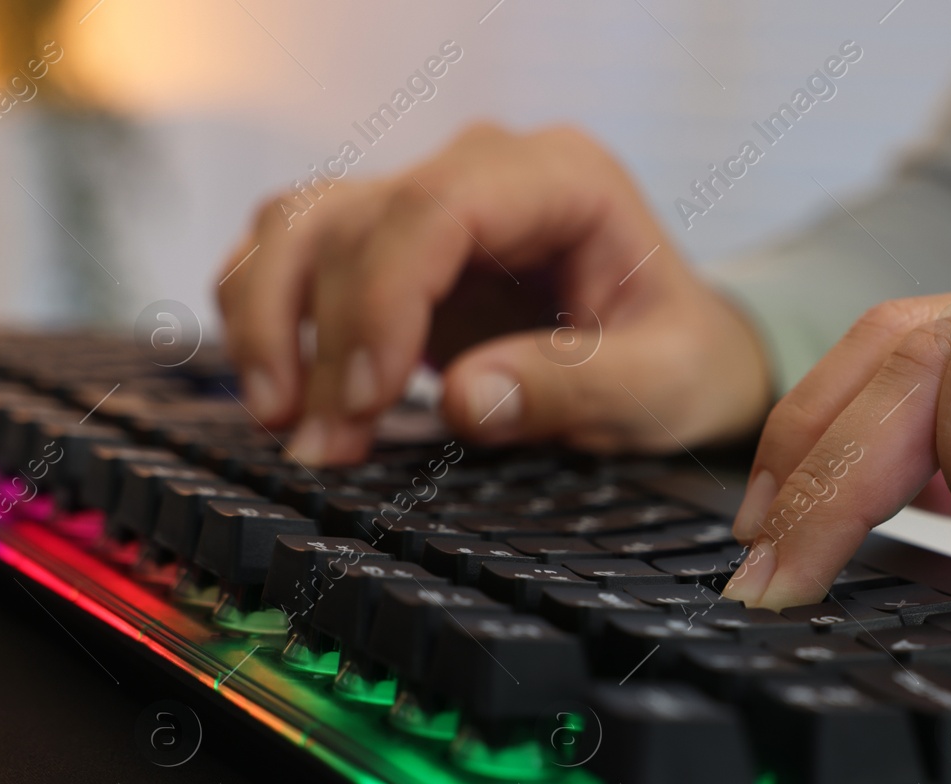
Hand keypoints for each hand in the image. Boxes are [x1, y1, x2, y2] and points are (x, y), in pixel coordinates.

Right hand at [216, 123, 771, 463]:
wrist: (676, 357)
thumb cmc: (680, 358)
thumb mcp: (659, 384)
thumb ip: (574, 387)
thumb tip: (468, 398)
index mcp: (564, 180)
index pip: (439, 207)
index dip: (384, 298)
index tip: (367, 395)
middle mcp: (483, 172)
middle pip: (357, 221)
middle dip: (325, 339)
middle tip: (325, 444)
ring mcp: (429, 203)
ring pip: (303, 224)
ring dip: (270, 321)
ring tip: (285, 426)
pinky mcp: (392, 251)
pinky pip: (297, 256)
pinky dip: (270, 319)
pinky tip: (280, 397)